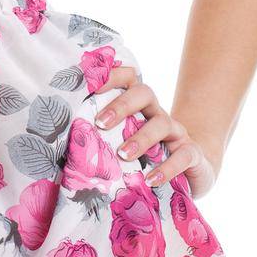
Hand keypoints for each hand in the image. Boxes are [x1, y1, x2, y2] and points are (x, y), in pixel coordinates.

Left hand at [93, 60, 221, 199]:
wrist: (192, 173)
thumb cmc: (147, 159)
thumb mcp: (124, 147)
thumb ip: (102, 143)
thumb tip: (64, 148)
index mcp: (139, 107)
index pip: (127, 79)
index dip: (110, 76)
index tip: (89, 84)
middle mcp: (157, 113)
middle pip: (144, 93)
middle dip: (121, 105)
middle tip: (100, 123)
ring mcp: (177, 132)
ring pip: (161, 123)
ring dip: (140, 138)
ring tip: (123, 155)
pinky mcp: (192, 153)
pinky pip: (183, 155)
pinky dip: (166, 168)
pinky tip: (151, 180)